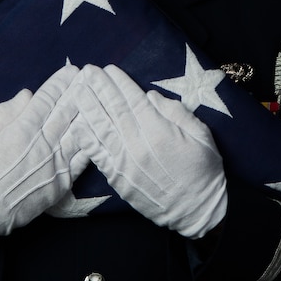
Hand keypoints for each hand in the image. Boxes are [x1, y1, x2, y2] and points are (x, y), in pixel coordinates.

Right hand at [0, 63, 88, 245]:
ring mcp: (55, 164)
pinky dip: (93, 141)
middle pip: (67, 111)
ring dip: (91, 112)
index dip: (60, 83)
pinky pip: (83, 158)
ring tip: (101, 96)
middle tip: (92, 75)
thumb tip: (28, 95)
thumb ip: (5, 112)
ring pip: (79, 132)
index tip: (71, 70)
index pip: (47, 99)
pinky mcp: (62, 183)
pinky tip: (102, 128)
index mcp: (22, 130)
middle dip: (80, 91)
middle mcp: (42, 144)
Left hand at [73, 64, 227, 238]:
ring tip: (77, 90)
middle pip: (113, 110)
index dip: (119, 83)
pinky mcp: (117, 178)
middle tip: (86, 71)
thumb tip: (150, 96)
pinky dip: (86, 137)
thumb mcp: (201, 135)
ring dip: (88, 107)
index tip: (109, 68)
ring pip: (101, 128)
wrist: (197, 212)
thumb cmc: (204, 171)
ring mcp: (124, 162)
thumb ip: (176, 112)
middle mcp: (137, 144)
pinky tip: (77, 123)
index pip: (133, 100)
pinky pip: (97, 154)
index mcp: (159, 131)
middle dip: (99, 88)